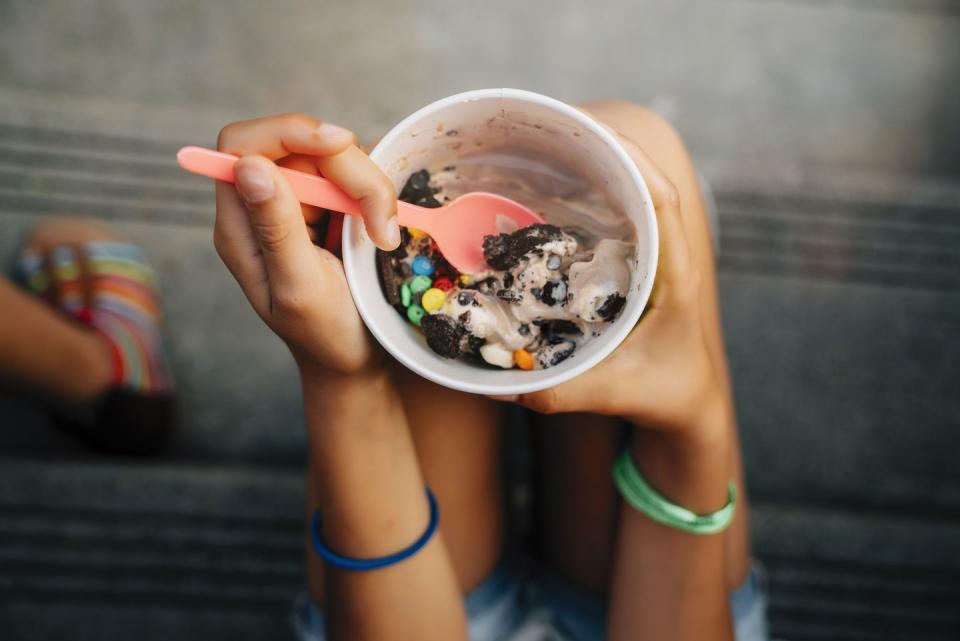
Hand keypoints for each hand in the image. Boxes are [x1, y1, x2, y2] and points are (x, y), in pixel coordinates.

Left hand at [213, 113, 400, 375]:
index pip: (243, 145)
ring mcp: (299, 204)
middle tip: (381, 222)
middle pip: (300, 145)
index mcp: (240, 224)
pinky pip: (355, 175)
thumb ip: (276, 227)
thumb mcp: (301, 287)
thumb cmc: (326, 335)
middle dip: (349, 171)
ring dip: (370, 188)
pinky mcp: (331, 207)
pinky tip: (384, 232)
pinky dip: (378, 195)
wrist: (358, 360)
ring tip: (384, 237)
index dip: (288, 132)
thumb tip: (249, 166)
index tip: (340, 145)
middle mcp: (264, 205)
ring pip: (335, 156)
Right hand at [496, 128, 721, 432]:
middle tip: (564, 127)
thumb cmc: (666, 395)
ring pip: (640, 196)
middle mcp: (671, 258)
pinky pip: (626, 216)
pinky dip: (601, 192)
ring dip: (608, 166)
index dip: (637, 166)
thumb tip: (507, 386)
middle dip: (614, 150)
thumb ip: (566, 391)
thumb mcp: (617, 393)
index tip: (600, 138)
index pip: (666, 205)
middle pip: (652, 185)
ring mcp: (658, 259)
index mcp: (679, 278)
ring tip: (561, 144)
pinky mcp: (643, 267)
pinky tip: (565, 187)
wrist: (690, 406)